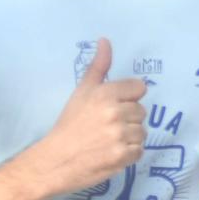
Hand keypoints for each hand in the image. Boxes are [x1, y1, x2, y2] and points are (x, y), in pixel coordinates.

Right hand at [25, 37, 146, 197]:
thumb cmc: (69, 125)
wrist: (56, 159)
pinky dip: (128, 154)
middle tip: (107, 127)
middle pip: (141, 111)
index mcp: (106, 94)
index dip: (129, 98)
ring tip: (109, 141)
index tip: (115, 106)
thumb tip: (105, 40)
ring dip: (129, 138)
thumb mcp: (82, 91)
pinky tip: (112, 153)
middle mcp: (115, 112)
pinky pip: (139, 151)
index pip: (139, 88)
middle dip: (128, 119)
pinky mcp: (122, 156)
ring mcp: (119, 135)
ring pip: (142, 132)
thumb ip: (98, 67)